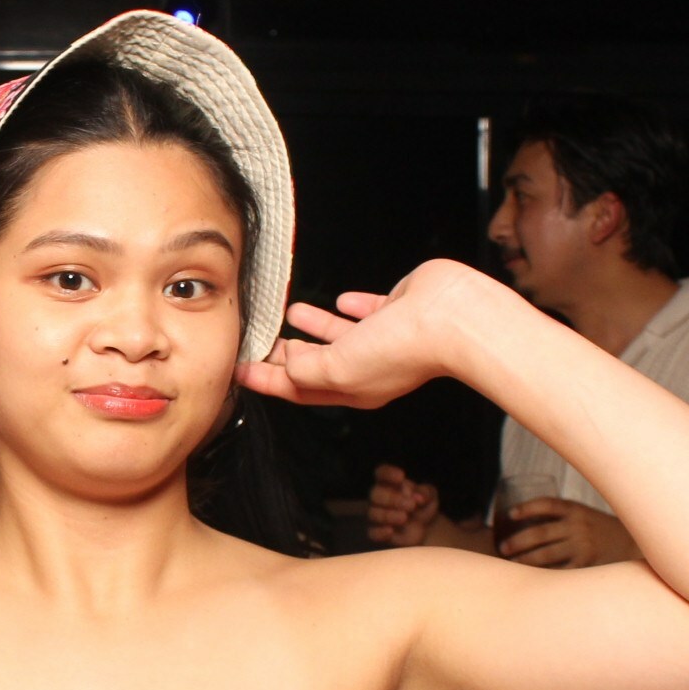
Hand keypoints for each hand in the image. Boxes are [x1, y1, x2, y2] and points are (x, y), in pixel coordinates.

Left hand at [237, 259, 490, 411]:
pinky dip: (351, 308)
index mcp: (351, 388)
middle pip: (317, 365)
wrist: (450, 319)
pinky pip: (368, 310)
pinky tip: (339, 300)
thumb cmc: (401, 349)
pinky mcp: (398, 311)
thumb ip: (307, 369)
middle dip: (288, 358)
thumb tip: (290, 361)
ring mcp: (384, 339)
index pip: (299, 389)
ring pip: (340, 335)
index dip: (267, 381)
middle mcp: (368, 366)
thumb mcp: (338, 368)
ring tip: (291, 315)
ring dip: (314, 327)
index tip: (238, 372)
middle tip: (262, 345)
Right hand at [366, 463, 441, 547]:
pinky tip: (391, 531)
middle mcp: (379, 498)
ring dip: (388, 515)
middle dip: (392, 499)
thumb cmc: (423, 506)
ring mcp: (377, 516)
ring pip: (373, 513)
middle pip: (375, 494)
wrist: (426, 528)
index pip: (381, 473)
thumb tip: (418, 497)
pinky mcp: (378, 533)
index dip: (388, 473)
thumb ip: (426, 493)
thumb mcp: (430, 496)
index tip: (402, 477)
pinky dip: (380, 532)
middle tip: (412, 505)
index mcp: (390, 484)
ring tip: (405, 518)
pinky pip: (372, 533)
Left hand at [497, 497, 636, 567]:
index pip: (547, 504)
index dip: (527, 507)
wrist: (638, 546)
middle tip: (502, 547)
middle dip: (517, 541)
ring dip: (525, 560)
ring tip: (512, 563)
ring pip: (545, 555)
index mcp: (578, 510)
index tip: (511, 514)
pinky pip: (560, 571)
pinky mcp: (588, 565)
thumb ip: (567, 517)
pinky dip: (544, 575)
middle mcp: (578, 526)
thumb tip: (532, 521)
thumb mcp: (589, 516)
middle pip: (539, 533)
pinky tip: (532, 578)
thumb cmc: (607, 531)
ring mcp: (583, 546)